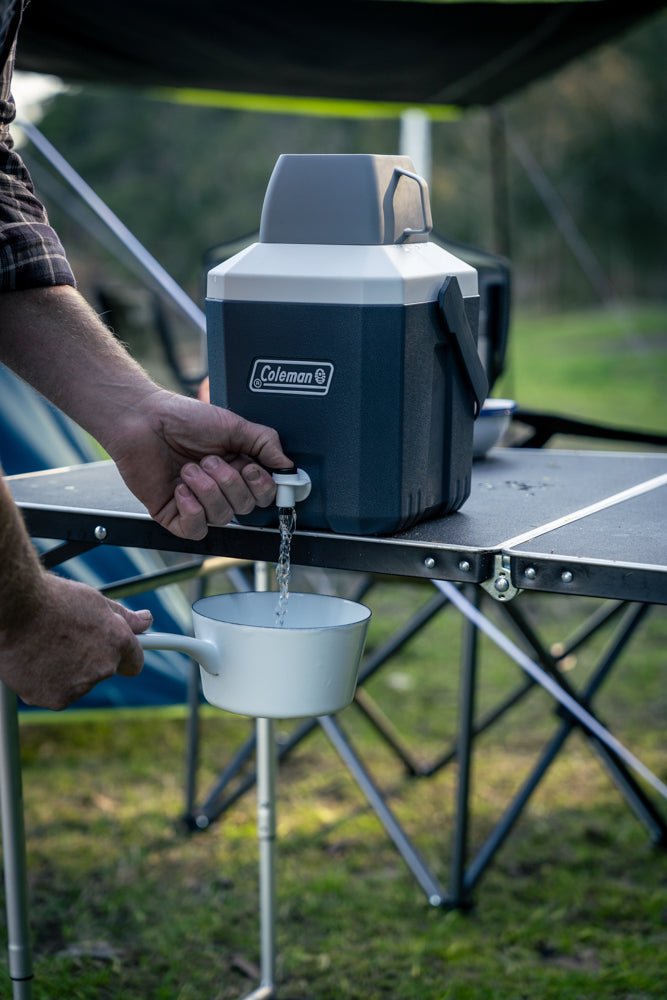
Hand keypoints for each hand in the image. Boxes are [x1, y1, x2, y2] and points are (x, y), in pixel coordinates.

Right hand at [0, 575, 150, 710]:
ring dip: (66, 671)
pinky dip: (45, 682)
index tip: (114, 654)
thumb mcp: (95, 601)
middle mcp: (104, 667)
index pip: (134, 662)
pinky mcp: (56, 699)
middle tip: (65, 638)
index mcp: (118, 642)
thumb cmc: (52, 600)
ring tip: (46, 645)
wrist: (15, 610)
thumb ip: (124, 617)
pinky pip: (54, 693)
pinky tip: (35, 660)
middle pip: (101, 671)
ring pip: (76, 683)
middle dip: (88, 659)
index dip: (124, 658)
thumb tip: (146, 620)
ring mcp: (80, 686)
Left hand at [105, 388, 291, 539]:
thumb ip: (265, 443)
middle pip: (245, 508)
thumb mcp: (233, 425)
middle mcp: (219, 489)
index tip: (251, 468)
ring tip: (189, 469)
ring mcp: (197, 504)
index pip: (264, 495)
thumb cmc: (182, 418)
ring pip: (222, 518)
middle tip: (208, 459)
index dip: (261, 486)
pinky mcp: (174, 515)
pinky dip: (192, 510)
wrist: (143, 419)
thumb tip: (287, 465)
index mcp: (237, 469)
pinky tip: (180, 489)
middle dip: (229, 482)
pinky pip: (196, 530)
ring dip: (207, 490)